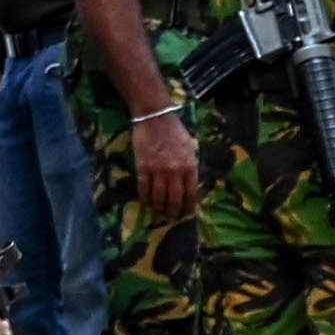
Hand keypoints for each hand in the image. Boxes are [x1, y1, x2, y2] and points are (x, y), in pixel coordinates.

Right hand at [130, 105, 203, 227]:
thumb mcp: (190, 147)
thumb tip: (190, 183)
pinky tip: (146, 202)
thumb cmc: (174, 130)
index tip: (186, 213)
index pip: (191, 193)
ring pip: (159, 197)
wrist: (155, 117)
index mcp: (190, 166)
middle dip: (173, 211)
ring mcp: (158, 170)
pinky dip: (145, 198)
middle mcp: (175, 171)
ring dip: (159, 207)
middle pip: (175, 199)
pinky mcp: (143, 167)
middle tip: (171, 217)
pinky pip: (144, 188)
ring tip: (159, 212)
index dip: (188, 206)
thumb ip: (190, 164)